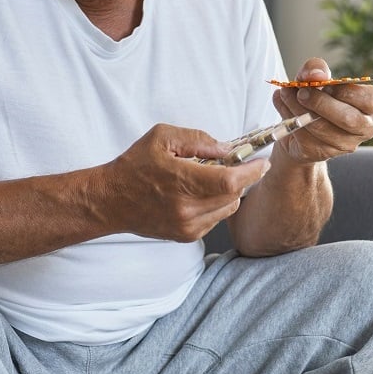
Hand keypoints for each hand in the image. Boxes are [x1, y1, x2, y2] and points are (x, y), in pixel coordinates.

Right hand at [101, 124, 270, 241]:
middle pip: (234, 195)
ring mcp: (187, 226)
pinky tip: (199, 194)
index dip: (252, 171)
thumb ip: (198, 139)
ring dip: (229, 192)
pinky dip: (216, 205)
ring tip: (212, 178)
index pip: (231, 180)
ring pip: (228, 208)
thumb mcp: (162, 137)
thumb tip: (227, 148)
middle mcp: (187, 208)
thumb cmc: (134, 165)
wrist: (111, 201)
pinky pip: (215, 219)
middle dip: (242, 178)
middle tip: (237, 164)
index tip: (261, 162)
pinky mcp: (186, 236)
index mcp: (182, 181)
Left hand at [272, 57, 372, 163]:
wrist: (299, 123)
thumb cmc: (316, 95)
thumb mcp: (315, 76)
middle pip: (348, 119)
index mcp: (369, 105)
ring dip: (299, 110)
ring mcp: (345, 144)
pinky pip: (306, 138)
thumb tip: (316, 75)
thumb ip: (316, 68)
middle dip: (321, 103)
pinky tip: (283, 106)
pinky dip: (290, 119)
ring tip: (285, 95)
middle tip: (301, 92)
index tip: (326, 85)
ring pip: (323, 129)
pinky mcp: (323, 153)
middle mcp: (363, 128)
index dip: (345, 92)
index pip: (369, 100)